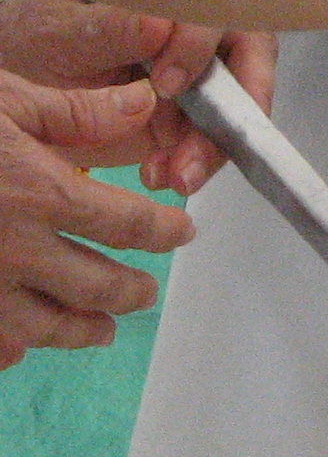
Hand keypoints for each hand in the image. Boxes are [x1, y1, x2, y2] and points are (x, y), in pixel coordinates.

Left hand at [0, 0, 276, 194]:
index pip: (210, 10)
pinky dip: (195, 163)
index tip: (169, 83)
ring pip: (236, 109)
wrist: (16, 96)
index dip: (200, 47)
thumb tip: (160, 22)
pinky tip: (163, 175)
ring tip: (177, 175)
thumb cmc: (31, 47)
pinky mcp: (190, 118)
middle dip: (233, 109)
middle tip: (198, 142)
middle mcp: (191, 32)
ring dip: (214, 146)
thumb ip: (108, 30)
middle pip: (247, 61)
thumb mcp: (58, 35)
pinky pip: (213, 142)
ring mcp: (195, 77)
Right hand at [0, 71, 196, 366]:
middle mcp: (14, 250)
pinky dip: (9, 351)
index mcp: (39, 193)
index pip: (129, 226)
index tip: (181, 232)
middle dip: (131, 292)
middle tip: (145, 291)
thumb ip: (72, 111)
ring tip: (100, 327)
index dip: (164, 232)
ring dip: (82, 330)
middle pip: (99, 288)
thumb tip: (142, 105)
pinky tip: (18, 346)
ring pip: (48, 328)